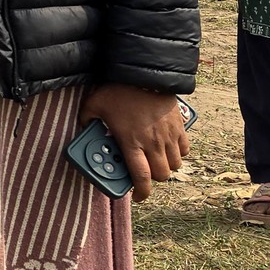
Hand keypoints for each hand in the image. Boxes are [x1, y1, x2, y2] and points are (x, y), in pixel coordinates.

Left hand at [80, 84, 186, 202]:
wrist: (143, 73)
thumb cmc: (117, 90)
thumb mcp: (92, 105)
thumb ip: (87, 121)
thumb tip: (84, 128)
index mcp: (130, 142)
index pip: (141, 177)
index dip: (140, 192)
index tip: (136, 196)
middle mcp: (152, 143)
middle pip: (161, 175)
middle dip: (153, 179)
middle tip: (144, 173)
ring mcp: (168, 136)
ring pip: (175, 165)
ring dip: (166, 167)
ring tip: (155, 160)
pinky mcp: (180, 127)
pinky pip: (185, 149)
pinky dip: (178, 153)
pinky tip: (168, 148)